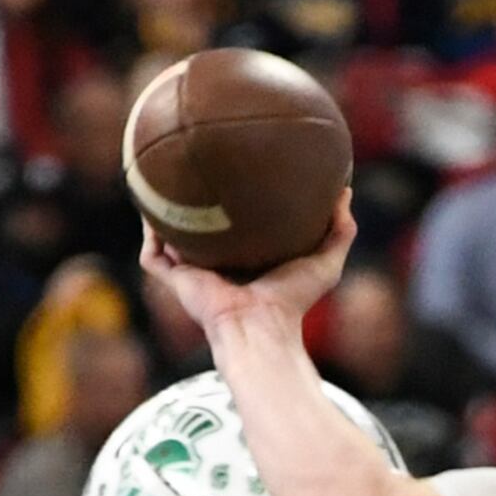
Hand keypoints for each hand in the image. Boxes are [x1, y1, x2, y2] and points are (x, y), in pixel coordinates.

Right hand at [140, 193, 358, 340]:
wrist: (261, 327)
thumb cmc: (293, 301)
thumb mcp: (325, 262)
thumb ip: (339, 230)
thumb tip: (345, 192)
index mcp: (245, 262)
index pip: (235, 230)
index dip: (232, 207)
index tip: (234, 174)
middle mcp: (216, 267)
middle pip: (198, 232)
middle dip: (192, 205)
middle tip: (189, 168)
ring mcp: (192, 274)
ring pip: (168, 239)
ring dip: (161, 214)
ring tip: (155, 180)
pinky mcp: (176, 280)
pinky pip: (153, 254)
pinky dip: (150, 232)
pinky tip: (150, 206)